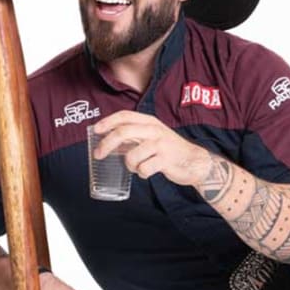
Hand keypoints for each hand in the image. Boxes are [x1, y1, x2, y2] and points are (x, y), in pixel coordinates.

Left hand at [93, 111, 212, 186]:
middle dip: (107, 144)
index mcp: (150, 121)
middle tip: (98, 155)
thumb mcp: (153, 135)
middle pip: (123, 132)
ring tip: (136, 167)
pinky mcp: (166, 160)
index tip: (95, 130)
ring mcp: (161, 145)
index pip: (125, 115)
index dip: (108, 121)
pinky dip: (142, 173)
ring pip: (132, 156)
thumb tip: (108, 138)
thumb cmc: (170, 149)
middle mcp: (154, 130)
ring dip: (129, 165)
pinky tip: (148, 172)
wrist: (195, 161)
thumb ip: (134, 135)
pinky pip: (144, 169)